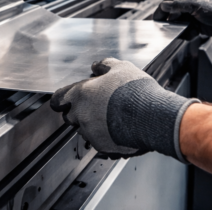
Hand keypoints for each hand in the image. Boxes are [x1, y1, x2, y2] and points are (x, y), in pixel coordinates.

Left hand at [50, 58, 199, 161]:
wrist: (152, 117)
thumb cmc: (136, 91)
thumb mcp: (121, 68)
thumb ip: (105, 65)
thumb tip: (96, 66)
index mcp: (81, 94)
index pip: (59, 99)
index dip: (61, 100)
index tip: (63, 101)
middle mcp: (82, 115)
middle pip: (70, 116)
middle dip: (78, 112)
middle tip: (95, 107)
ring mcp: (91, 133)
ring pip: (84, 130)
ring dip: (92, 125)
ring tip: (111, 118)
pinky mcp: (103, 146)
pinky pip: (99, 142)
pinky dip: (105, 137)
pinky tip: (119, 130)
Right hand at [153, 0, 211, 37]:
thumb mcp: (196, 5)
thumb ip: (178, 5)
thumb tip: (164, 6)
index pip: (170, 0)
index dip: (161, 9)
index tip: (155, 18)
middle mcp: (190, 4)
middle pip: (173, 12)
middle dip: (169, 20)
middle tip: (163, 28)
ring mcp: (194, 15)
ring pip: (180, 22)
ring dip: (178, 28)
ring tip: (179, 32)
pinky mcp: (198, 25)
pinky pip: (187, 30)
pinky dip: (187, 33)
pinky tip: (190, 34)